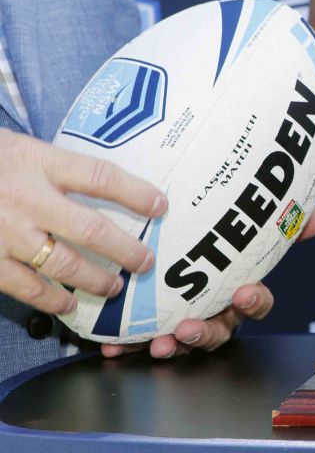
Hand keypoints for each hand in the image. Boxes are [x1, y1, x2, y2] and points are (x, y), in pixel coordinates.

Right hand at [0, 129, 164, 314]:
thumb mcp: (18, 148)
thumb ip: (53, 167)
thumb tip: (103, 187)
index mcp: (37, 163)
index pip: (101, 177)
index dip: (137, 194)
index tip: (162, 205)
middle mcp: (27, 199)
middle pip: (92, 229)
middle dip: (126, 249)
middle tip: (145, 261)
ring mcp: (6, 233)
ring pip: (65, 264)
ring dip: (96, 279)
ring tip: (113, 285)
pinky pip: (28, 287)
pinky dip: (53, 300)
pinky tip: (69, 304)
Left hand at [100, 208, 314, 358]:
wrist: (173, 249)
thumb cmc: (220, 247)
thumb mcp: (251, 235)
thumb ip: (285, 227)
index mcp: (239, 294)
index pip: (256, 302)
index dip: (252, 300)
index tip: (243, 292)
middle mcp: (215, 313)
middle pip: (218, 330)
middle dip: (204, 332)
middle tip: (189, 327)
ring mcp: (184, 324)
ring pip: (183, 341)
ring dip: (172, 345)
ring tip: (159, 343)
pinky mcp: (152, 328)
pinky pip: (142, 341)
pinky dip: (130, 345)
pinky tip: (115, 345)